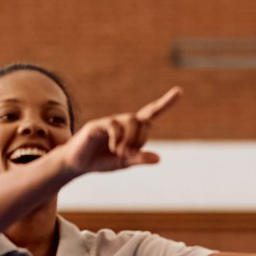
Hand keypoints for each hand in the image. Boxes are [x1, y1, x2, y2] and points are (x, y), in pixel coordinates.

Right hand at [60, 86, 180, 174]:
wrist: (76, 164)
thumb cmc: (100, 160)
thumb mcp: (123, 162)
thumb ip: (139, 159)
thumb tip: (159, 158)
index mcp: (131, 130)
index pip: (150, 113)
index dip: (165, 103)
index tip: (179, 91)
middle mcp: (122, 122)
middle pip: (143, 120)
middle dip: (141, 138)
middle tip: (130, 154)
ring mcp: (109, 122)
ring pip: (131, 120)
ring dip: (131, 139)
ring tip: (121, 153)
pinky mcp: (96, 126)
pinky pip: (114, 126)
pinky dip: (118, 139)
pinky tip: (114, 149)